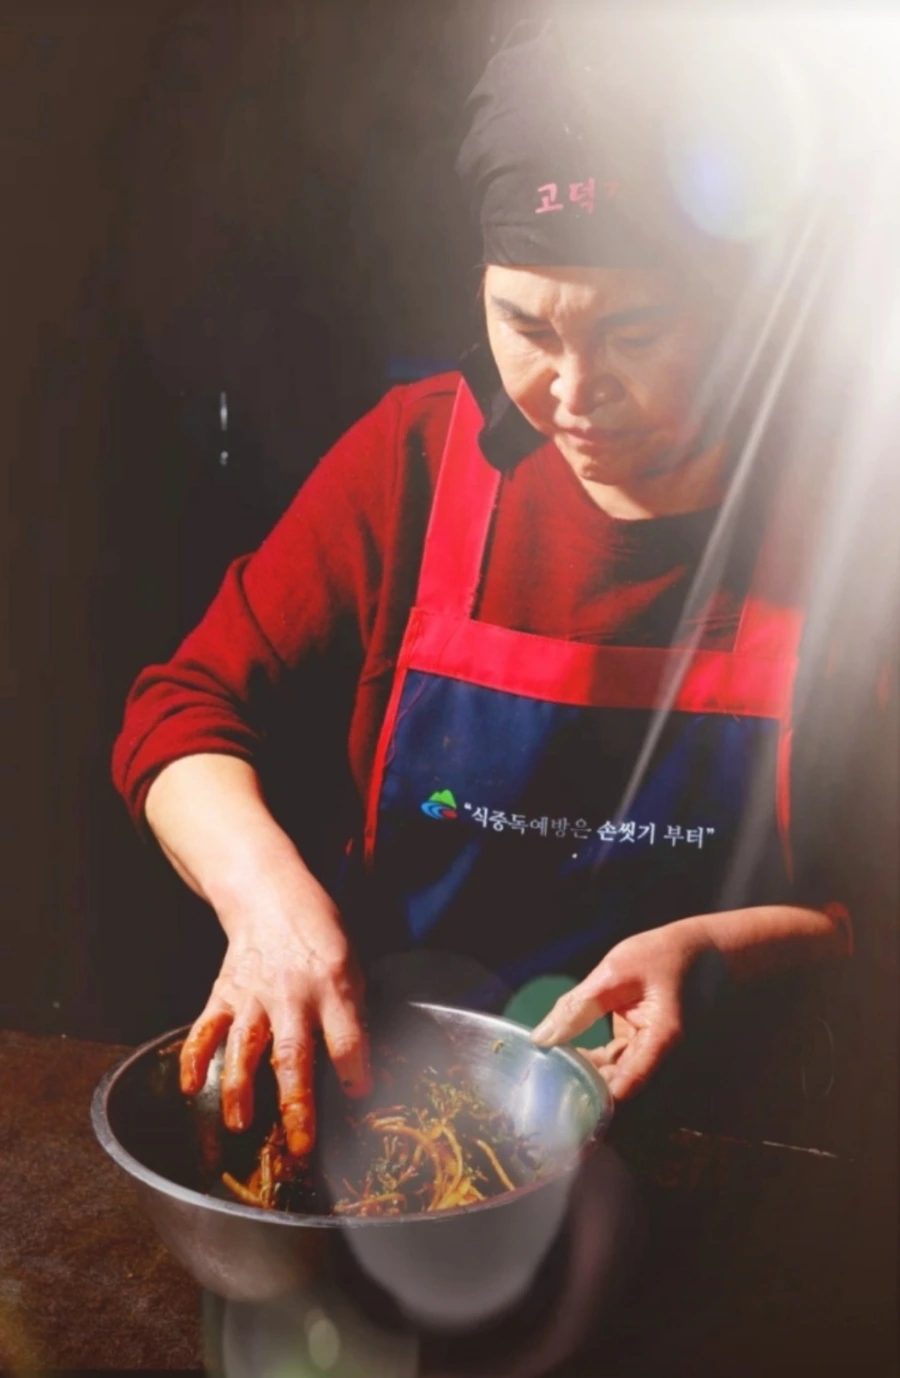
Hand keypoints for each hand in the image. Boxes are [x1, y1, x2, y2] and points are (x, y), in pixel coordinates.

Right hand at [178, 865, 370, 1156]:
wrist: (270, 896)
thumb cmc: (319, 933)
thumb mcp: (353, 963)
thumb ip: (354, 1013)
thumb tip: (362, 1067)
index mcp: (333, 986)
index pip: (347, 1037)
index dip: (355, 1070)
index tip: (359, 1097)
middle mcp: (292, 994)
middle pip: (292, 1053)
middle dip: (296, 1102)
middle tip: (299, 1142)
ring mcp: (253, 996)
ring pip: (244, 1047)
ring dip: (240, 1088)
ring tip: (240, 1124)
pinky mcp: (224, 995)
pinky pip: (205, 1030)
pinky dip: (194, 1059)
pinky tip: (190, 1088)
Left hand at [530, 919, 713, 1100]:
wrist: (704, 950)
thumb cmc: (665, 955)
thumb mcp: (615, 972)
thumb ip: (578, 1006)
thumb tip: (541, 1039)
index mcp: (660, 1041)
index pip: (625, 1087)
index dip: (592, 1101)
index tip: (560, 1101)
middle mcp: (660, 1058)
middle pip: (619, 1090)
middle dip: (584, 1089)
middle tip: (546, 1082)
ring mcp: (652, 1054)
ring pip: (616, 1080)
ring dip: (586, 1075)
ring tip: (551, 1066)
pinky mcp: (643, 1047)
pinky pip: (618, 1066)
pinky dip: (595, 1063)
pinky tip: (569, 1054)